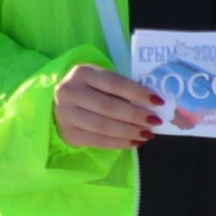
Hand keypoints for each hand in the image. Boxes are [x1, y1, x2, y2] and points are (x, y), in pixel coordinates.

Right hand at [50, 64, 165, 150]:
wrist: (57, 103)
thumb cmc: (89, 89)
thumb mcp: (100, 79)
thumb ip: (121, 88)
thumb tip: (153, 103)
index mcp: (82, 73)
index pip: (115, 83)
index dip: (138, 93)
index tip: (158, 101)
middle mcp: (70, 92)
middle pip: (109, 107)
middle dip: (136, 116)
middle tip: (155, 121)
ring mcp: (66, 115)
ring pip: (103, 127)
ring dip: (129, 132)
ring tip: (147, 134)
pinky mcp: (68, 134)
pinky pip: (97, 141)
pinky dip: (119, 143)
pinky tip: (134, 142)